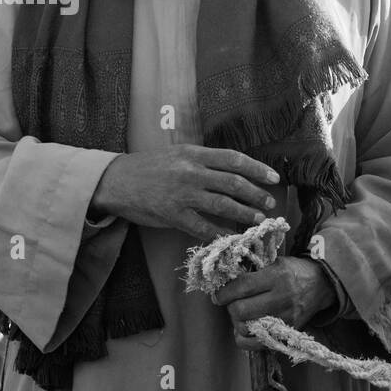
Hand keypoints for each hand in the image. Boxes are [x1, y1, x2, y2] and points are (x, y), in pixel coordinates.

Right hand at [90, 145, 279, 240]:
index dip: (257, 168)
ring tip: (258, 219)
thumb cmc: (149, 167)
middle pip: (233, 183)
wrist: (116, 180)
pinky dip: (220, 233)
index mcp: (194, 154)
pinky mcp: (173, 215)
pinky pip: (203, 227)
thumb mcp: (178, 154)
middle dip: (256, 194)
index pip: (234, 159)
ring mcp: (182, 194)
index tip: (274, 177)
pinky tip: (232, 237)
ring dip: (245, 213)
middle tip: (270, 203)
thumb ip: (203, 162)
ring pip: (223, 205)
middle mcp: (190, 172)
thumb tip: (233, 173)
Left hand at [215, 257, 338, 349]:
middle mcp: (281, 298)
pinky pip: (256, 344)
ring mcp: (285, 318)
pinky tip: (245, 329)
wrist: (322, 285)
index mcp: (277, 277)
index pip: (242, 287)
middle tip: (232, 303)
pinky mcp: (287, 332)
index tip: (218, 295)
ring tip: (242, 314)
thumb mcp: (276, 263)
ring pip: (246, 328)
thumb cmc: (294, 271)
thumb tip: (225, 285)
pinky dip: (245, 339)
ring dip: (237, 322)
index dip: (224, 293)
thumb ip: (253, 274)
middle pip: (241, 310)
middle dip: (230, 307)